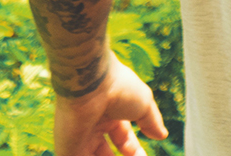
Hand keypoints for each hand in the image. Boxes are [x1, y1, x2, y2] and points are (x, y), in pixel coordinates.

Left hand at [53, 55, 167, 155]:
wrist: (90, 82)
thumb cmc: (118, 86)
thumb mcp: (143, 104)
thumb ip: (151, 121)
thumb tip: (161, 135)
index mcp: (109, 113)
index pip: (122, 138)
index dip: (134, 150)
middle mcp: (92, 125)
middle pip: (105, 151)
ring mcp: (78, 137)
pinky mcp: (68, 148)